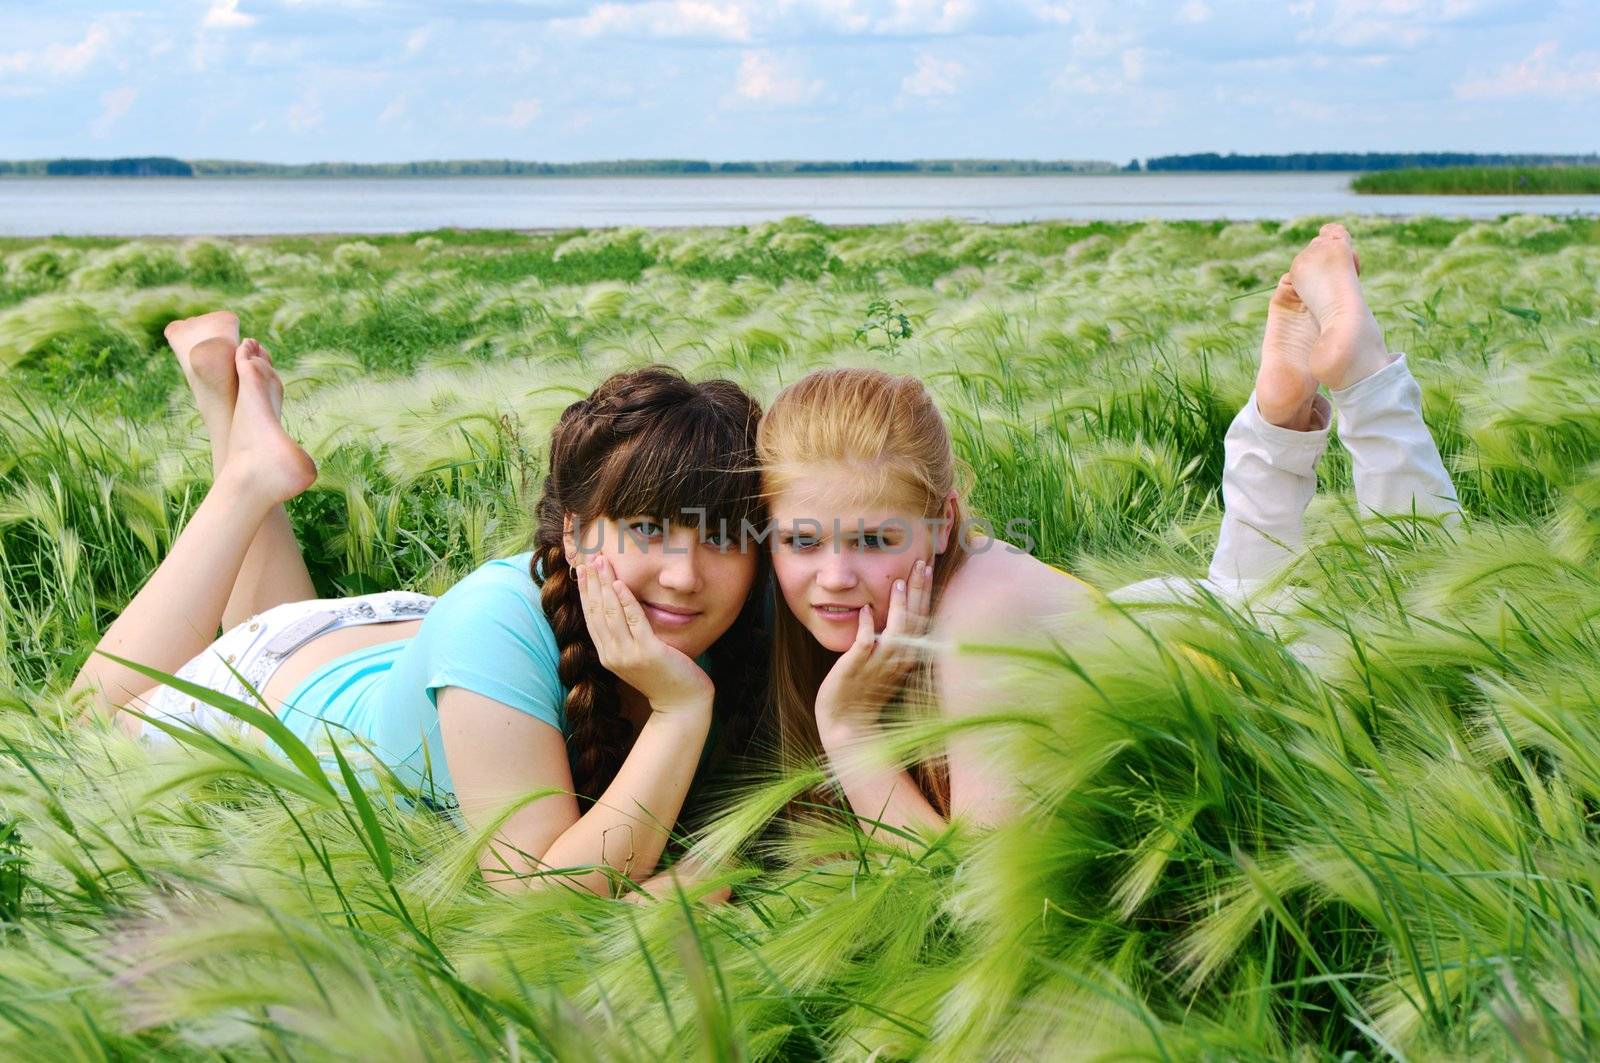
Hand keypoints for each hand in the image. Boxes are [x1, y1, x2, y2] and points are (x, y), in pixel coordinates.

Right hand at [577, 555, 712, 713]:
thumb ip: (626, 636)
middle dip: (591, 583)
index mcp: (607, 654)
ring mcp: (628, 655)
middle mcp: (612, 655)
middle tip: (588, 558)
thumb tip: (620, 609)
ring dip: (604, 585)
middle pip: (597, 612)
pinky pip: (634, 621)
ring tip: (601, 562)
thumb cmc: (663, 677)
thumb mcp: (637, 655)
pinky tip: (620, 583)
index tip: (581, 570)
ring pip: (611, 613)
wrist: (681, 704)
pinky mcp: (648, 653)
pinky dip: (625, 601)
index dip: (585, 593)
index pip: (591, 618)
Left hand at [815, 558, 932, 742]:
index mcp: (907, 656)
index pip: (920, 618)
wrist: (847, 724)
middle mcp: (898, 659)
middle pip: (914, 619)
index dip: (924, 593)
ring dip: (898, 605)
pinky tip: (866, 609)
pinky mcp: (857, 666)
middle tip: (921, 563)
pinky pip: (865, 642)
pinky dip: (867, 625)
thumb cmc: (864, 694)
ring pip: (896, 630)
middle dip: (918, 590)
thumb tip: (886, 615)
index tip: (926, 569)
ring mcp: (879, 663)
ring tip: (899, 582)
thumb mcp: (883, 665)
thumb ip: (888, 642)